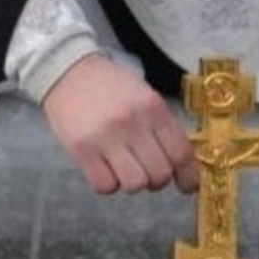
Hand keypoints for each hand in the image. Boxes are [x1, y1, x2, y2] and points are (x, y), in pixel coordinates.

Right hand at [41, 54, 199, 194]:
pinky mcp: (81, 150)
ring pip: (135, 184)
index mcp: (153, 108)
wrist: (69, 72)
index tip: (186, 186)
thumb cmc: (112, 89)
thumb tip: (182, 168)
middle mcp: (132, 123)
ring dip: (133, 183)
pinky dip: (109, 184)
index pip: (181, 154)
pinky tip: (106, 169)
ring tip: (125, 169)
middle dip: (157, 180)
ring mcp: (105, 137)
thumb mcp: (146, 99)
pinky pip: (105, 186)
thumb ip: (164, 129)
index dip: (188, 176)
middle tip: (148, 172)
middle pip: (160, 174)